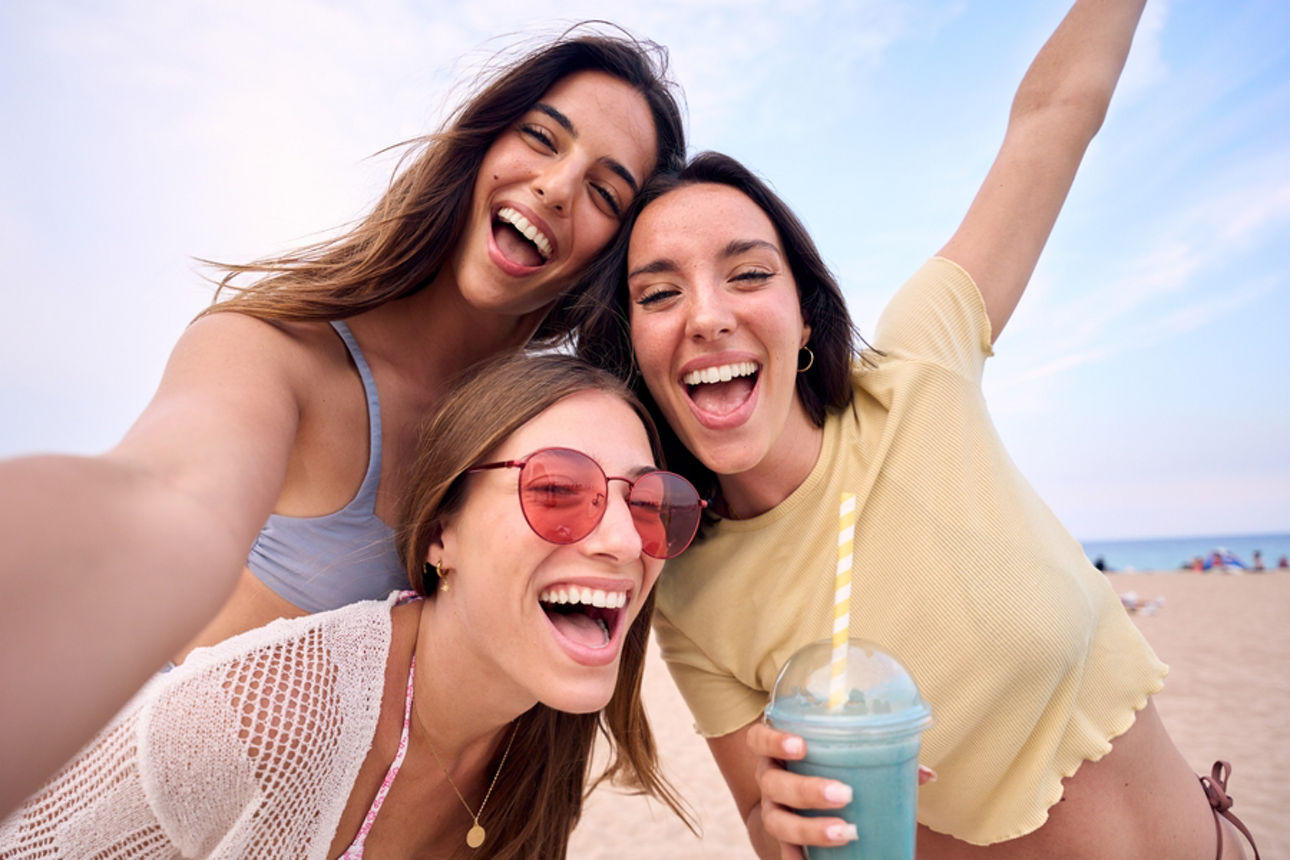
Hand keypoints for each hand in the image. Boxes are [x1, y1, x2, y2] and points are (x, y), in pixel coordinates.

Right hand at [746, 721, 935, 856]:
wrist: (794, 805)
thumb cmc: (823, 770)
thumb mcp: (841, 758)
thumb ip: (878, 759)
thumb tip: (927, 774)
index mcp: (777, 753)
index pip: (759, 739)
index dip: (774, 741)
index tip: (801, 745)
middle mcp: (769, 782)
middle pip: (774, 784)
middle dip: (807, 789)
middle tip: (843, 794)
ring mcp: (773, 813)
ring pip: (778, 822)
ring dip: (810, 828)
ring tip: (846, 832)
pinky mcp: (782, 841)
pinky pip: (784, 853)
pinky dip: (798, 858)